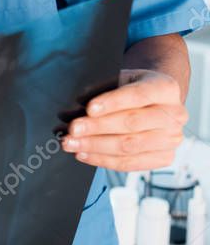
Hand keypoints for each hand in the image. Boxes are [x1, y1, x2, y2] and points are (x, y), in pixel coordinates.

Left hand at [61, 69, 187, 171]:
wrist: (155, 103)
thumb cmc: (131, 90)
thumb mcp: (118, 82)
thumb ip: (97, 94)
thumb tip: (70, 113)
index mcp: (165, 89)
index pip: (138, 95)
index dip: (112, 102)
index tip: (89, 108)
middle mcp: (174, 115)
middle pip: (132, 123)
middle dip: (97, 127)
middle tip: (72, 129)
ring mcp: (171, 139)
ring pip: (129, 146)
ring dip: (94, 146)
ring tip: (70, 143)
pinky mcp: (164, 157)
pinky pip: (129, 163)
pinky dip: (102, 160)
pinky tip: (83, 154)